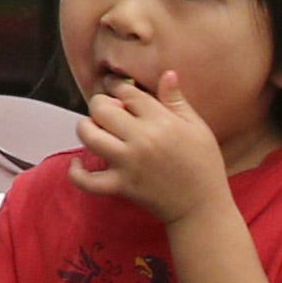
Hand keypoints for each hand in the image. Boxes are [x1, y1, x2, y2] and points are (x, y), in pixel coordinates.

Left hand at [77, 75, 235, 226]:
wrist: (203, 209)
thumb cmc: (204, 165)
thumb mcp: (198, 128)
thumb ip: (177, 101)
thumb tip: (167, 73)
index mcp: (161, 122)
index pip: (126, 92)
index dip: (118, 87)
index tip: (118, 90)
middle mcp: (141, 139)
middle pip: (101, 109)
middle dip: (101, 105)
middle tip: (111, 113)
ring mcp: (128, 163)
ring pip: (89, 135)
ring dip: (87, 128)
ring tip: (98, 131)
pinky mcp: (121, 186)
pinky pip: (87, 180)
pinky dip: (77, 173)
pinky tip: (79, 164)